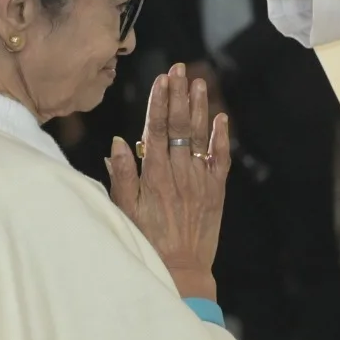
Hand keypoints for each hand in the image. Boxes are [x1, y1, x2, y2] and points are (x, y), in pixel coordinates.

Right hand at [107, 64, 230, 300]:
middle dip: (179, 95)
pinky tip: (221, 118)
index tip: (161, 79)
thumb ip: (121, 175)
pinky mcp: (217, 192)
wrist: (181, 271)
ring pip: (200, 137)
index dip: (159, 102)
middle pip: (179, 126)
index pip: (155, 129)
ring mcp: (200, 181)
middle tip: (179, 69)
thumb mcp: (124, 210)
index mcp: (153, 176)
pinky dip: (221, 138)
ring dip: (199, 108)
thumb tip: (117, 142)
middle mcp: (179, 173)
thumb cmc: (146, 241)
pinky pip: (221, 159)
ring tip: (198, 83)